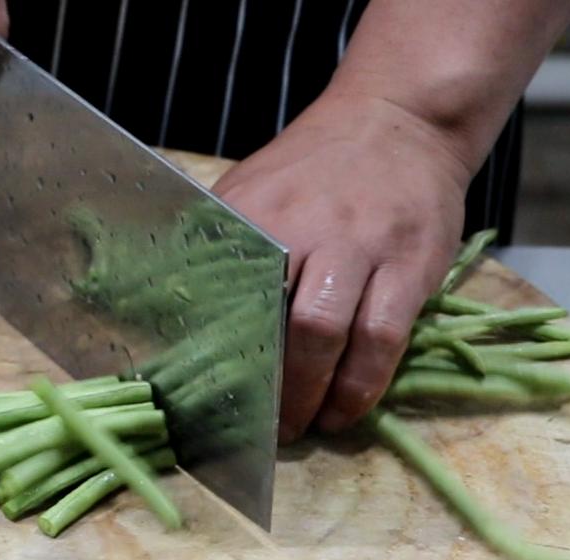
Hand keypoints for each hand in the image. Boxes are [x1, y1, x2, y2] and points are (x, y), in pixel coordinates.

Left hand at [213, 89, 473, 442]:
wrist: (399, 120)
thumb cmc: (312, 169)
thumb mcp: (251, 188)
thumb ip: (216, 241)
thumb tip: (159, 302)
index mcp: (251, 214)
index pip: (217, 291)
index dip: (206, 349)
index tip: (195, 394)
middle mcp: (302, 228)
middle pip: (270, 320)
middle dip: (259, 387)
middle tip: (252, 429)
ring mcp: (360, 246)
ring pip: (325, 333)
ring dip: (309, 395)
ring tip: (299, 430)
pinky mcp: (410, 264)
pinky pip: (383, 337)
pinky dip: (361, 385)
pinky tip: (344, 410)